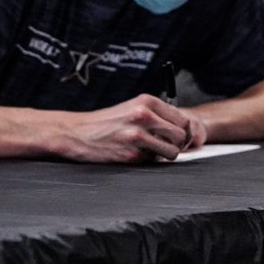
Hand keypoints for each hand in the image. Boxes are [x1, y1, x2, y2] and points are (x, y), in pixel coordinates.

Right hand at [59, 95, 206, 163]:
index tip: (177, 138)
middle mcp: (144, 115)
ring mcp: (138, 135)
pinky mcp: (131, 154)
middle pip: (181, 135)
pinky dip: (148, 160)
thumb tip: (183, 129)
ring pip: (172, 151)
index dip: (184, 131)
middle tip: (167, 147)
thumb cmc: (108, 122)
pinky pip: (153, 161)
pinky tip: (135, 154)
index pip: (182, 118)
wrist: (78, 132)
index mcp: (147, 101)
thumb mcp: (132, 107)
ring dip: (166, 155)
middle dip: (178, 144)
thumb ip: (156, 114)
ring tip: (152, 152)